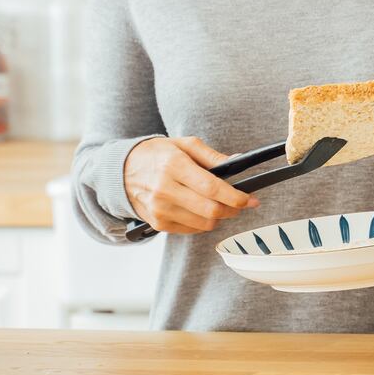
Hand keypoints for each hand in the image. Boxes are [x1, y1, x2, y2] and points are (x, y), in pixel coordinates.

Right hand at [121, 136, 257, 234]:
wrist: (123, 170)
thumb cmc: (157, 155)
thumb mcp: (184, 145)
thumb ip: (212, 156)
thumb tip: (237, 163)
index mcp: (173, 165)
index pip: (211, 188)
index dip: (235, 196)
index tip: (250, 199)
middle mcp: (165, 190)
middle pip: (210, 210)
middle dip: (233, 209)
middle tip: (241, 203)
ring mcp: (160, 209)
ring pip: (203, 223)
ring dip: (219, 217)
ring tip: (222, 205)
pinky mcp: (158, 223)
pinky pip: (191, 230)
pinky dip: (203, 222)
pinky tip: (203, 210)